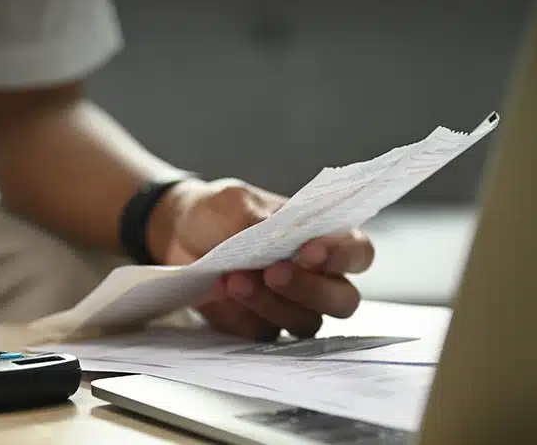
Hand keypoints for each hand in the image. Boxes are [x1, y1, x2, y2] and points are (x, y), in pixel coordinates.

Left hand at [153, 179, 373, 339]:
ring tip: (236, 279)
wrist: (179, 232)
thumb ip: (262, 221)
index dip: (341, 256)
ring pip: (305, 322)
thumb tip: (276, 237)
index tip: (309, 251)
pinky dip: (243, 314)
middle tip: (273, 273)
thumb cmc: (221, 212)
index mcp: (325, 240)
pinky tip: (222, 292)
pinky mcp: (260, 326)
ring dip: (271, 304)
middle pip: (342, 300)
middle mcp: (318, 278)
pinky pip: (264, 333)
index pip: (357, 253)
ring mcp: (291, 307)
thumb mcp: (238, 203)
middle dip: (310, 289)